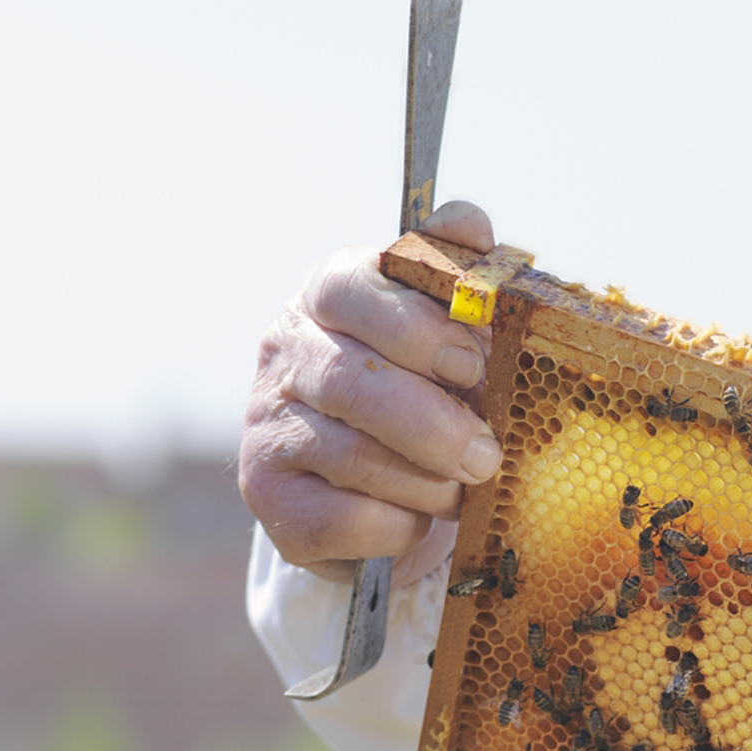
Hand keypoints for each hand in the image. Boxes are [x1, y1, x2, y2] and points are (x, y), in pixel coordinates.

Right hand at [239, 201, 499, 578]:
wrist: (379, 476)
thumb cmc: (427, 382)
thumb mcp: (451, 324)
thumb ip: (460, 272)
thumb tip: (471, 224)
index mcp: (330, 294)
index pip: (353, 289)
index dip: (417, 327)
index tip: (472, 363)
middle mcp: (284, 352)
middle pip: (352, 383)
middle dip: (433, 425)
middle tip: (485, 456)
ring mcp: (266, 424)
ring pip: (350, 456)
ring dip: (425, 482)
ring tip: (462, 490)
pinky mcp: (267, 496)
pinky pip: (338, 518)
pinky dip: (394, 526)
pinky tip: (415, 517)